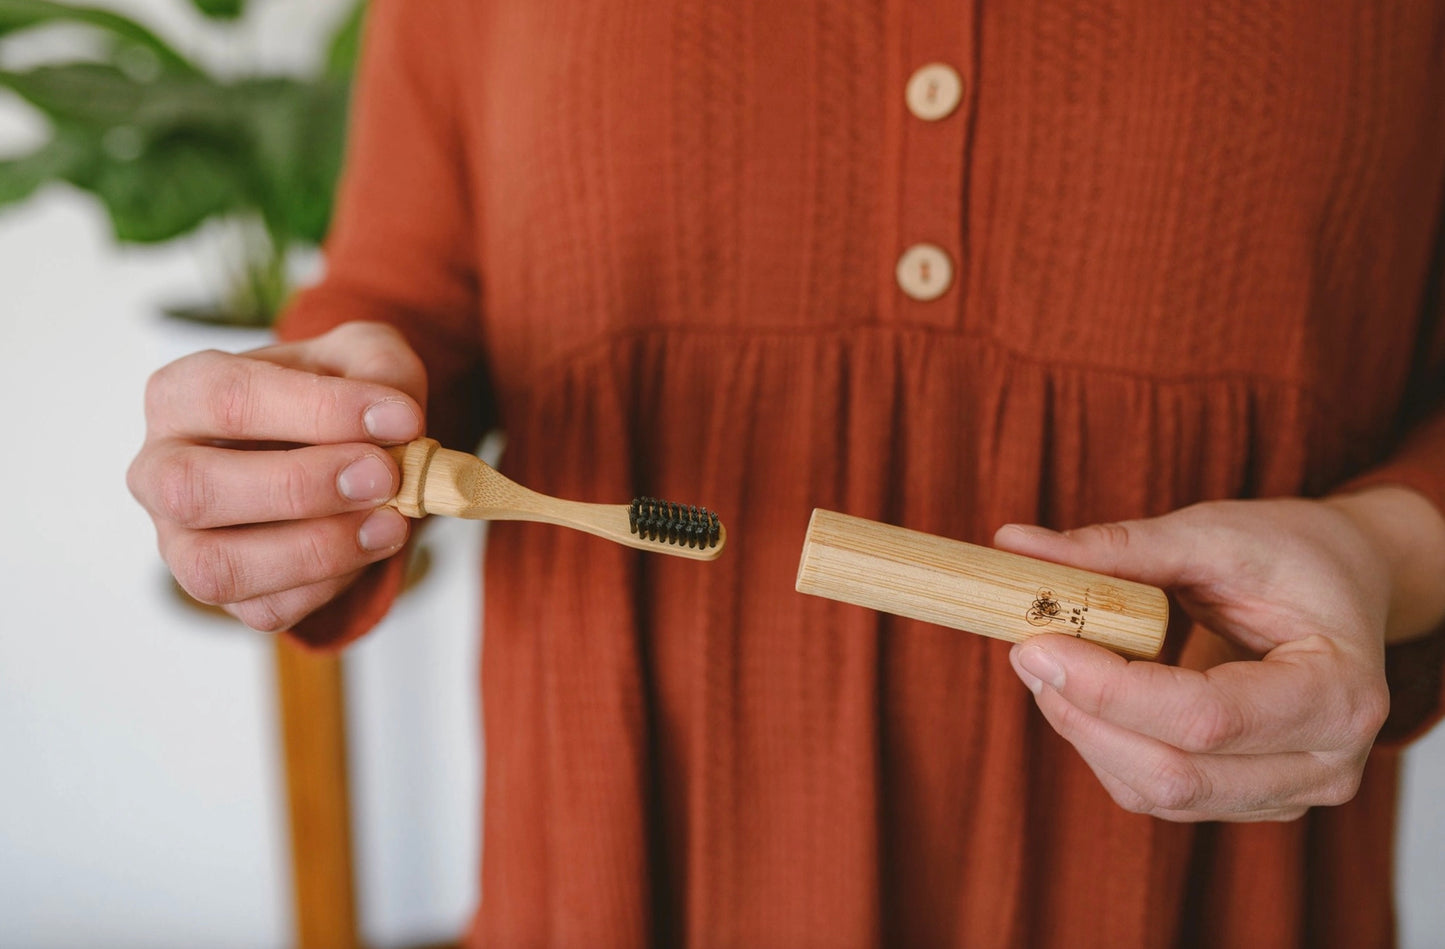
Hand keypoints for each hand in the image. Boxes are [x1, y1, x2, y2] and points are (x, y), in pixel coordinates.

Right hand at [128, 321, 425, 631]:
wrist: (340, 449)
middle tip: (385, 476)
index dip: (318, 410)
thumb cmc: (331, 398)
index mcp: (181, 395)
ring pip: (218, 566)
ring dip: (316, 549)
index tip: (400, 418)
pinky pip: (264, 607)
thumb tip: (397, 418)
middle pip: (196, 489)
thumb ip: (381, 370)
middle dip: (301, 486)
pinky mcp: (220, 592)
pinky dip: (328, 584)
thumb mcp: (362, 357)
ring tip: (392, 522)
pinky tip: (369, 547)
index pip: (225, 398)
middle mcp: (161, 471)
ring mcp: (180, 540)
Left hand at [994, 496, 1401, 821]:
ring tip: (1049, 662)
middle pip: (1176, 775)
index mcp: (1340, 692)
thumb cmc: (1289, 556)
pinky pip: (1153, 794)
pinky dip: (1102, 745)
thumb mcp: (1214, 534)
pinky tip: (1082, 690)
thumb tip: (1012, 545)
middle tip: (1026, 651)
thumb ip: (1119, 547)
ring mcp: (1287, 793)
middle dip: (1084, 717)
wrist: (1341, 588)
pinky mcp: (1244, 799)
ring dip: (1084, 732)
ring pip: (1156, 794)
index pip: (1208, 718)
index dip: (1110, 690)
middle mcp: (1326, 762)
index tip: (1037, 644)